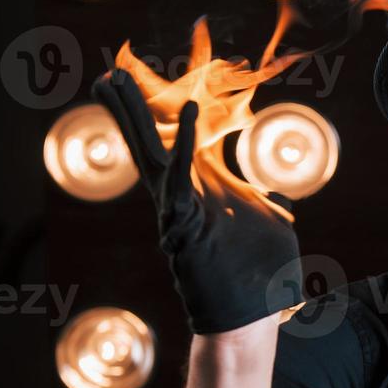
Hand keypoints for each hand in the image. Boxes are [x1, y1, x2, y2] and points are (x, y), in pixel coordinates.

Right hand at [92, 67, 301, 334]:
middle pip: (153, 141)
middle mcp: (187, 194)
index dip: (172, 108)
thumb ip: (270, 200)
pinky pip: (181, 178)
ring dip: (135, 116)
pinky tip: (185, 113)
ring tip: (113, 81)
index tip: (157, 80)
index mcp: (208, 187)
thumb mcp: (274, 224)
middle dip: (132, 108)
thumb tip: (278, 191)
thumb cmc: (264, 274)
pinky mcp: (185, 224)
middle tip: (108, 73)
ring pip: (152, 153)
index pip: (184, 139)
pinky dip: (183, 145)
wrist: (253, 314)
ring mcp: (181, 208)